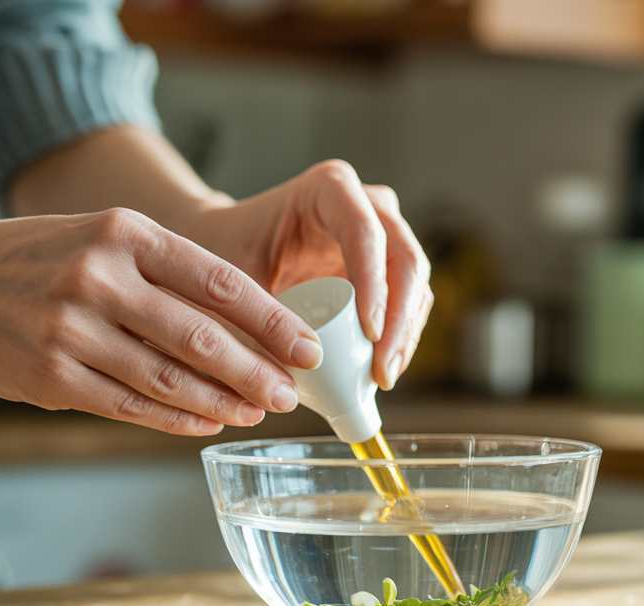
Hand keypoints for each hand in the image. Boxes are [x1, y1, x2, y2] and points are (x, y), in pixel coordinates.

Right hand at [0, 210, 323, 434]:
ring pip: (171, 379)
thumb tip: (251, 327)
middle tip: (291, 392)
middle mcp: (100, 278)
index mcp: (126, 234)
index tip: (307, 347)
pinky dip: (178, 418)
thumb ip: (170, 275)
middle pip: (203, 337)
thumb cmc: (41, 260)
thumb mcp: (105, 239)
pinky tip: (208, 423)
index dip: (273, 322)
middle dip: (259, 371)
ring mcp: (72, 330)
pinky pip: (132, 406)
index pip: (222, 282)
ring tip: (256, 410)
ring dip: (224, 402)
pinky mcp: (52, 377)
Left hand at [181, 161, 432, 389]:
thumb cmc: (228, 250)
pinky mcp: (388, 267)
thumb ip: (252, 315)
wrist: (231, 246)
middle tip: (382, 370)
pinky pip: (409, 302)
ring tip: (383, 378)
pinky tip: (384, 371)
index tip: (369, 334)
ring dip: (406, 334)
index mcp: (329, 188)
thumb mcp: (229, 277)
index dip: (374, 284)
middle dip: (399, 320)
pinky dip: (401, 337)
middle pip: (404, 259)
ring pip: (415, 284)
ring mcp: (385, 235)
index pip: (365, 232)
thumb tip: (293, 367)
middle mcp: (367, 205)